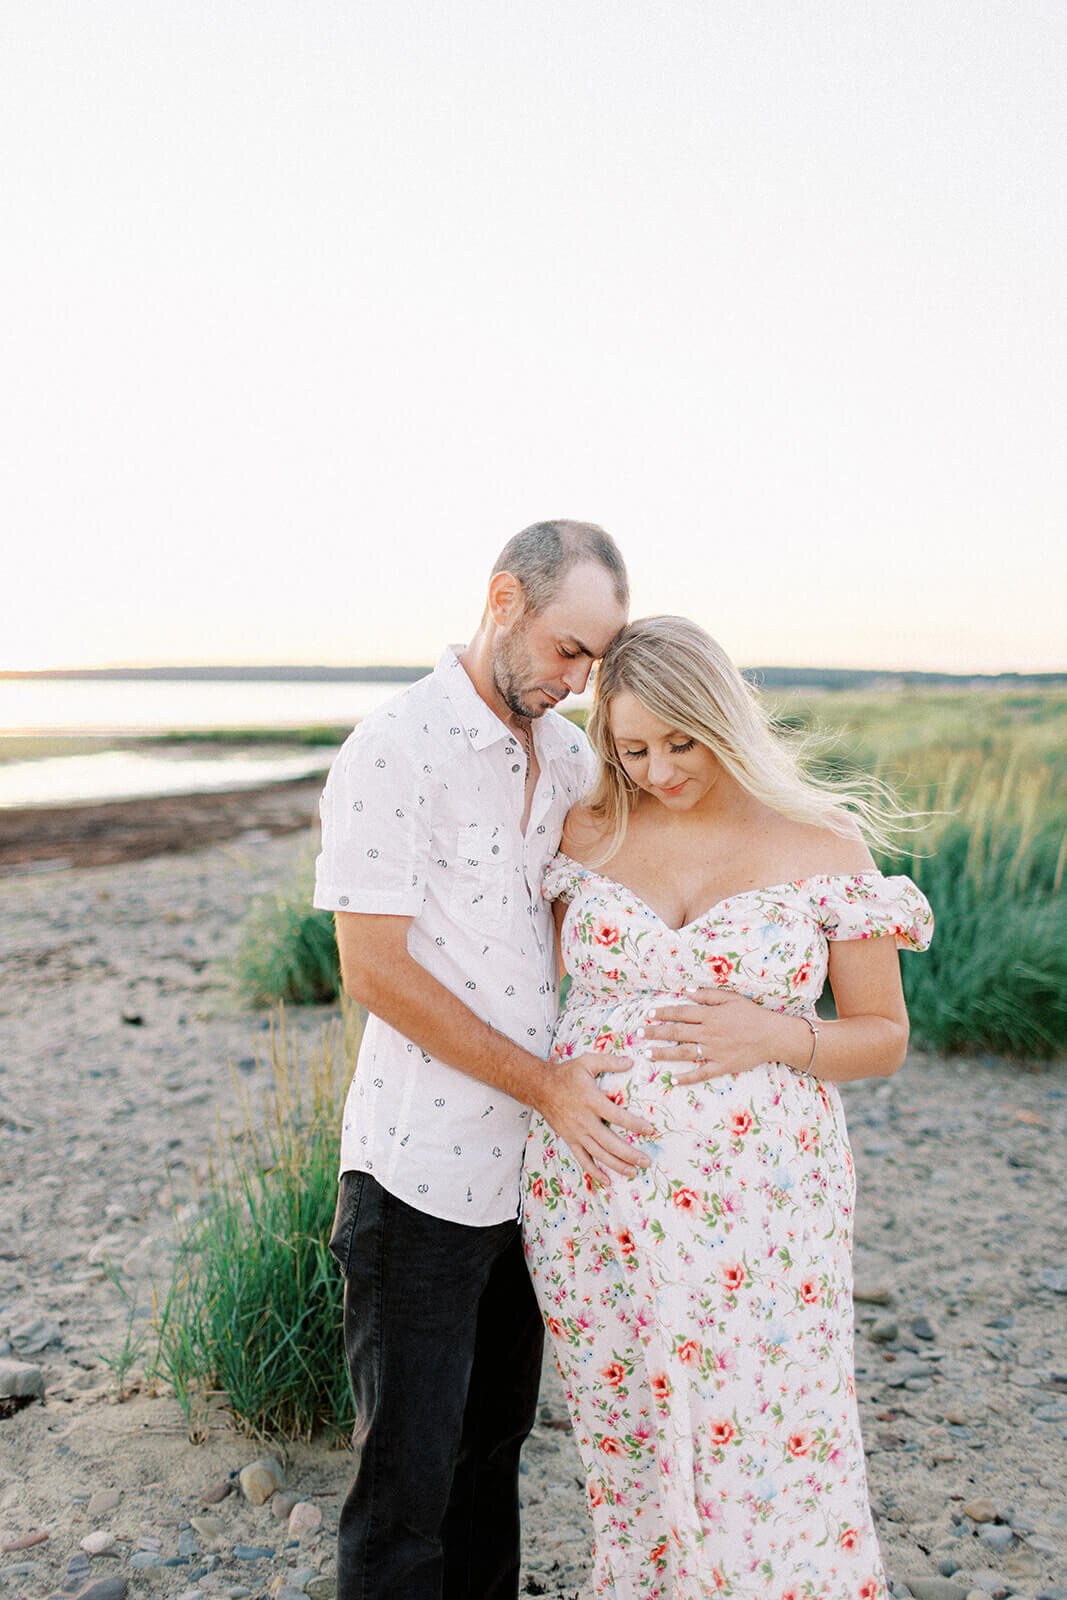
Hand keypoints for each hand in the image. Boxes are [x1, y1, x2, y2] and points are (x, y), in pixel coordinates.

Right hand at [536, 1052, 653, 1184]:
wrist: (539, 1087)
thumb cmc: (566, 1074)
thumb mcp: (587, 1061)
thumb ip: (609, 1061)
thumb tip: (631, 1062)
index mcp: (591, 1101)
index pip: (617, 1116)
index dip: (634, 1125)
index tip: (650, 1130)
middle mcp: (584, 1120)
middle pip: (610, 1142)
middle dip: (629, 1153)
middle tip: (646, 1161)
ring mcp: (576, 1133)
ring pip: (598, 1154)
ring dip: (616, 1165)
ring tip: (633, 1172)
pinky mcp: (569, 1140)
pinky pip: (583, 1159)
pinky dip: (594, 1172)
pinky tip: (608, 1181)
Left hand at [638, 988, 783, 1084]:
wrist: (773, 1036)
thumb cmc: (752, 1015)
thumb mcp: (731, 998)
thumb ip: (708, 995)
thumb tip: (686, 991)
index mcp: (710, 1015)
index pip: (681, 1013)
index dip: (663, 1013)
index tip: (649, 1014)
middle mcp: (709, 1033)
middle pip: (677, 1032)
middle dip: (655, 1033)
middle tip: (638, 1034)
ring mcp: (715, 1051)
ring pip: (684, 1052)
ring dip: (664, 1053)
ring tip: (648, 1054)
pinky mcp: (722, 1066)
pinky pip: (701, 1073)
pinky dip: (687, 1077)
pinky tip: (673, 1080)